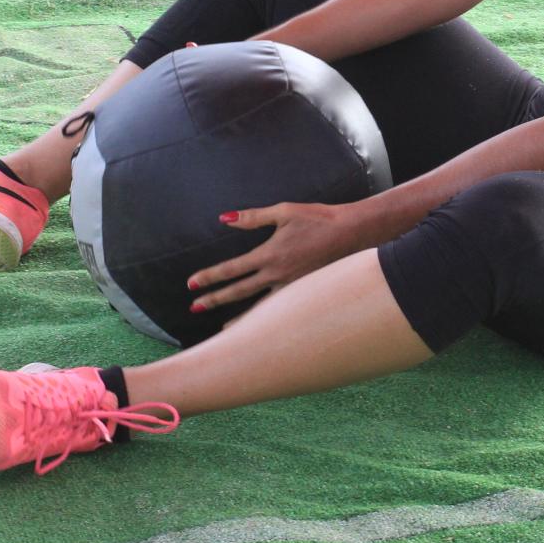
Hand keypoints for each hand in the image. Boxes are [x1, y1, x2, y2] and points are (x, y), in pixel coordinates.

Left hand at [186, 202, 371, 312]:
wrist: (351, 233)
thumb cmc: (318, 219)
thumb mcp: (284, 212)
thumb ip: (252, 217)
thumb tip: (225, 218)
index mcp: (270, 254)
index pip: (232, 269)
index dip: (210, 276)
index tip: (191, 284)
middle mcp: (278, 274)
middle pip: (239, 291)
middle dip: (215, 299)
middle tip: (195, 307)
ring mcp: (291, 286)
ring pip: (259, 307)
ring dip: (238, 318)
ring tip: (221, 330)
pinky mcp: (304, 291)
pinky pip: (278, 308)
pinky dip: (264, 318)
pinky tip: (257, 326)